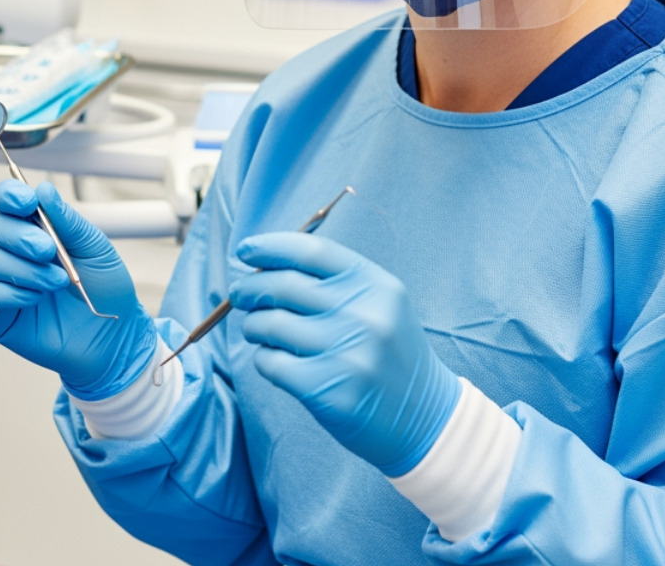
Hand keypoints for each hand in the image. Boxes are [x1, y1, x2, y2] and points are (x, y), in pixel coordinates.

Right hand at [0, 180, 156, 400]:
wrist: (113, 337)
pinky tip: (34, 298)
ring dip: (25, 269)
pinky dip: (8, 293)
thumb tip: (43, 190)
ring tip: (57, 282)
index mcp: (36, 229)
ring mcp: (3, 282)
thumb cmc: (105, 291)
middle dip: (21, 236)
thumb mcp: (95, 248)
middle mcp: (15, 253)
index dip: (10, 195)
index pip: (8, 202)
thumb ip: (68, 221)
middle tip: (48, 250)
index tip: (27, 201)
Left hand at [230, 232, 460, 476]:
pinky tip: (274, 360)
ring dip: (253, 324)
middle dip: (250, 287)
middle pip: (283, 285)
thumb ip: (334, 281)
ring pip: (270, 324)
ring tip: (257, 329)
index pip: (312, 251)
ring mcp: (346, 354)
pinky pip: (271, 363)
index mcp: (375, 285)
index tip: (246, 250)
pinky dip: (264, 358)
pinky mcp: (328, 391)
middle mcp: (363, 315)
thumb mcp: (379, 304)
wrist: (425, 418)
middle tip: (240, 295)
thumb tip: (265, 266)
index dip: (271, 247)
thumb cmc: (389, 354)